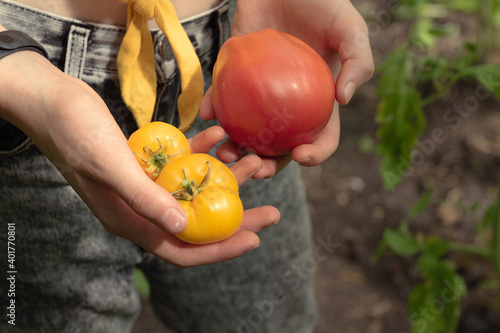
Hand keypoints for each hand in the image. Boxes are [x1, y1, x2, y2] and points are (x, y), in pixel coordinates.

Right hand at [0, 51, 278, 266]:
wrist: (51, 100)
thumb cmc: (74, 132)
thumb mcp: (111, 165)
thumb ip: (145, 198)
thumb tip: (182, 226)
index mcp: (130, 220)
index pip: (181, 249)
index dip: (219, 250)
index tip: (254, 239)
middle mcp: (140, 207)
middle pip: (197, 224)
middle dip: (235, 219)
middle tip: (272, 211)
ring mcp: (144, 184)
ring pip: (194, 191)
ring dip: (225, 179)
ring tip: (256, 163)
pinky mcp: (146, 161)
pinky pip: (182, 162)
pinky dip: (201, 151)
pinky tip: (220, 134)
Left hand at [202, 0, 373, 176]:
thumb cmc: (323, 3)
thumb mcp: (351, 29)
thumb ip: (358, 62)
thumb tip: (344, 99)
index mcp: (317, 102)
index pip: (320, 137)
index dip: (314, 154)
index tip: (302, 156)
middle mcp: (287, 105)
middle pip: (278, 145)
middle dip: (266, 166)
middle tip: (254, 169)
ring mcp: (259, 93)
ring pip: (246, 131)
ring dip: (234, 148)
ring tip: (225, 154)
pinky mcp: (234, 76)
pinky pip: (222, 97)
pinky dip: (213, 107)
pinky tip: (207, 116)